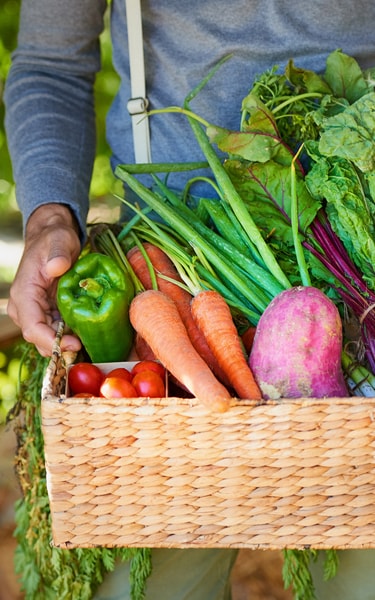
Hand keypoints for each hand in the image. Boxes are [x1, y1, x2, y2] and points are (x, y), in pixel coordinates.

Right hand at [7, 204, 82, 356]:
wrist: (53, 239)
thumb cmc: (54, 239)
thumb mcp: (58, 240)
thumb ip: (58, 253)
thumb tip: (58, 266)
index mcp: (24, 294)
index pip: (32, 327)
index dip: (52, 341)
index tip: (74, 344)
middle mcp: (26, 308)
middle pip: (40, 340)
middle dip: (63, 349)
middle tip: (89, 350)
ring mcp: (37, 313)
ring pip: (50, 341)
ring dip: (69, 346)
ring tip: (93, 347)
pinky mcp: (49, 315)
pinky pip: (59, 333)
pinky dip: (72, 338)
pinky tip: (90, 339)